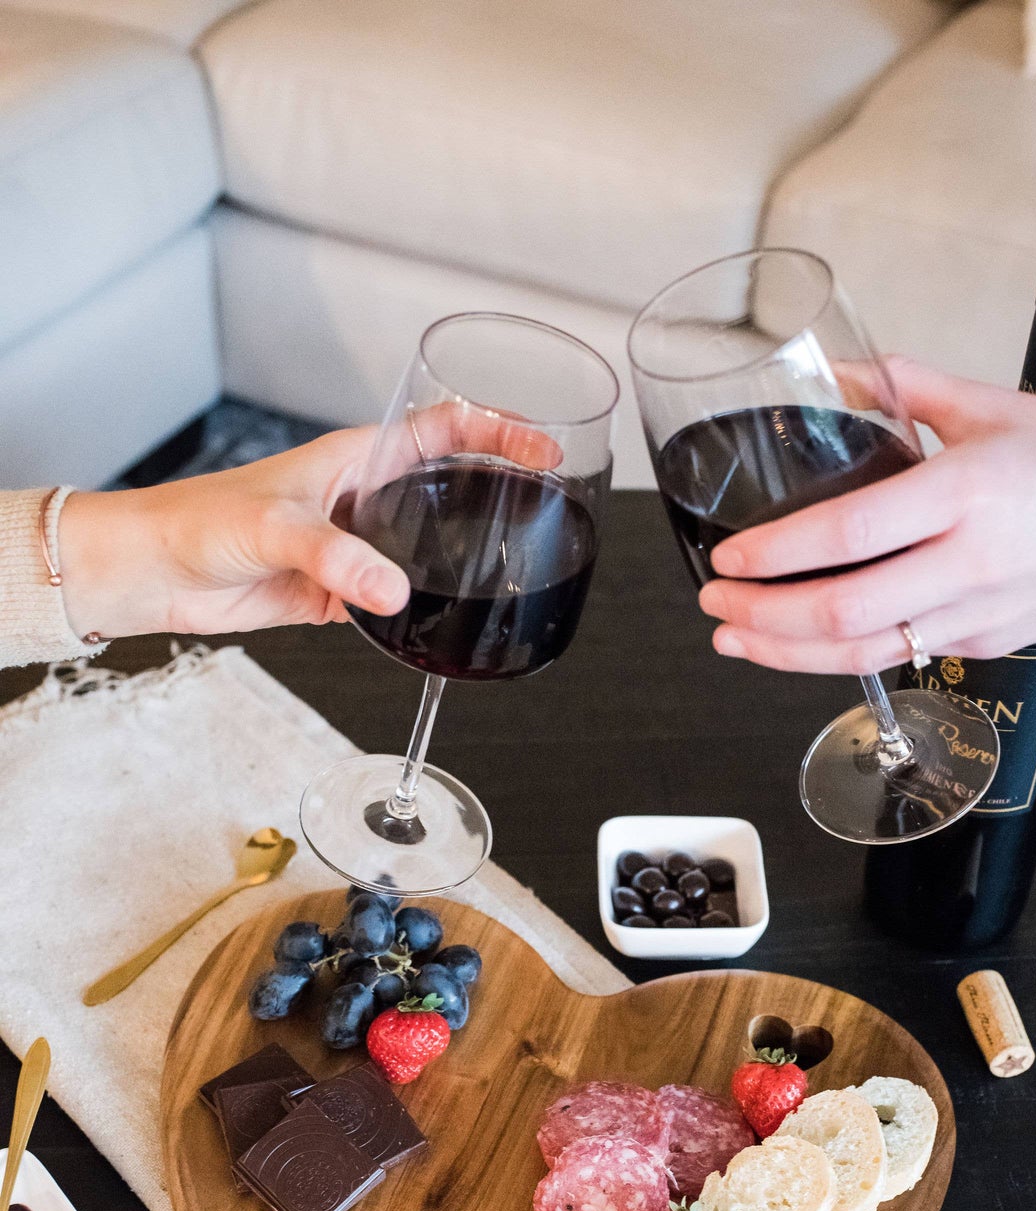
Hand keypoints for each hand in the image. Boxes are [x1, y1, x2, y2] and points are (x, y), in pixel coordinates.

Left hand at [57, 408, 560, 642]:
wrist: (153, 574)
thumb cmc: (197, 523)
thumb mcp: (273, 528)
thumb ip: (334, 558)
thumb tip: (391, 592)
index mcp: (355, 458)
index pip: (443, 429)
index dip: (496, 430)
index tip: (540, 446)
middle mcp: (363, 498)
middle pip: (449, 486)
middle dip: (499, 492)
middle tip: (548, 507)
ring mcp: (354, 547)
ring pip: (428, 546)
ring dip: (464, 557)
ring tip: (513, 568)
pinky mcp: (339, 593)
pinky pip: (396, 600)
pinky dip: (422, 611)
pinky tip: (445, 622)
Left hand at [698, 359, 1035, 673]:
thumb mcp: (991, 403)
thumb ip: (907, 388)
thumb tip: (842, 376)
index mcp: (964, 492)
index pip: (846, 536)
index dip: (774, 555)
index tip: (728, 557)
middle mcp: (969, 562)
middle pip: (842, 615)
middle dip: (762, 618)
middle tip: (716, 604)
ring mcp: (977, 612)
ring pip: (863, 655)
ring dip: (786, 655)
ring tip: (737, 639)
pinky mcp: (987, 643)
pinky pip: (900, 659)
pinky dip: (840, 656)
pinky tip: (803, 643)